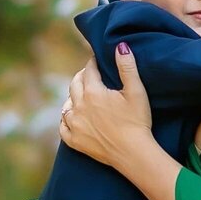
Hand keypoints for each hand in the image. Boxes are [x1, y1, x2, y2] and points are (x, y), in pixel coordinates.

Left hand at [59, 46, 153, 166]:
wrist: (133, 153)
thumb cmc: (137, 121)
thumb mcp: (136, 91)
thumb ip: (127, 67)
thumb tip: (120, 45)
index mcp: (93, 92)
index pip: (89, 71)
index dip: (93, 63)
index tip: (96, 60)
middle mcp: (79, 107)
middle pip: (75, 84)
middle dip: (81, 76)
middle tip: (88, 74)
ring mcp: (74, 125)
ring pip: (66, 105)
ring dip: (72, 97)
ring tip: (80, 95)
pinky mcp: (75, 141)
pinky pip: (63, 127)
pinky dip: (66, 120)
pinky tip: (71, 118)